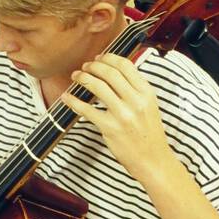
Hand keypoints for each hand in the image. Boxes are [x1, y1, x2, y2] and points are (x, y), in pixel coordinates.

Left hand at [59, 53, 172, 184]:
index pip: (125, 66)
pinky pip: (87, 110)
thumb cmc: (148, 133)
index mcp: (146, 93)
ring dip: (83, 78)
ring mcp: (123, 115)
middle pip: (110, 73)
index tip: (98, 58)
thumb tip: (115, 71)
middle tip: (85, 66)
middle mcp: (136, 101)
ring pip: (98, 86)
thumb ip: (135, 89)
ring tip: (76, 76)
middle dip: (93, 66)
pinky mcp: (110, 128)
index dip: (108, 58)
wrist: (153, 160)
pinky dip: (73, 101)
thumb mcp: (149, 106)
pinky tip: (66, 97)